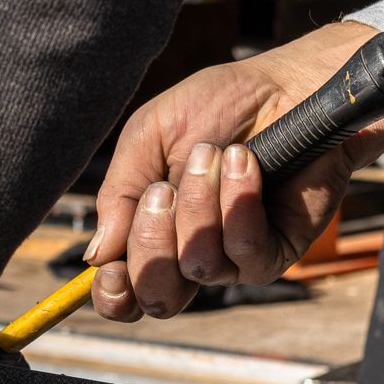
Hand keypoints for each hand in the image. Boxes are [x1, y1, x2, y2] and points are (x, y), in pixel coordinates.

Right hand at [85, 22, 383, 321]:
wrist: (287, 85)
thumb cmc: (217, 106)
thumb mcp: (148, 137)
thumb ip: (119, 194)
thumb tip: (97, 255)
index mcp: (156, 233)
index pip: (128, 293)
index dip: (113, 295)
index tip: (110, 270)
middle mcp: (194, 254)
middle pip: (159, 297)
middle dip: (150, 244)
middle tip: (162, 191)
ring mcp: (238, 256)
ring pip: (199, 265)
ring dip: (199, 204)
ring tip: (211, 154)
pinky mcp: (280, 248)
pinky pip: (246, 251)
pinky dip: (238, 204)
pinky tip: (244, 161)